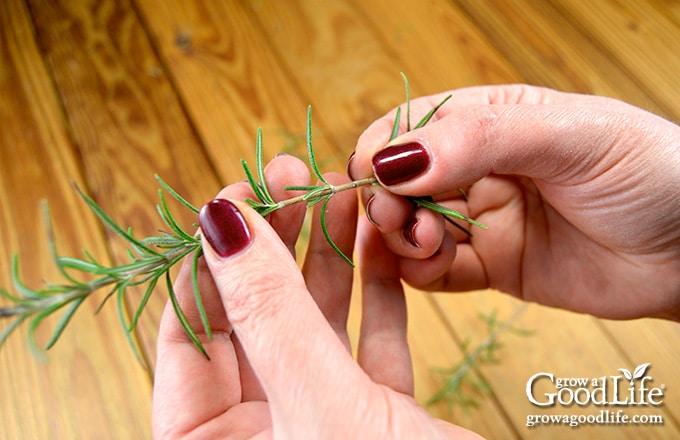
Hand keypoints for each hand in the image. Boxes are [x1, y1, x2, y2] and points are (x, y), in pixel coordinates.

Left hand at [152, 155, 481, 438]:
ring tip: (343, 191)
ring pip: (314, 324)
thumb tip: (216, 224)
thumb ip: (270, 316)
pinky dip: (376, 291)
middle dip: (279, 242)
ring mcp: (320, 423)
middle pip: (254, 319)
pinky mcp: (378, 417)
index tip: (238, 193)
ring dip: (330, 255)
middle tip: (297, 175)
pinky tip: (381, 242)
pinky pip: (367, 342)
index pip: (187, 337)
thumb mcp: (323, 409)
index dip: (209, 259)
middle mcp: (262, 436)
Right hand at [348, 85, 679, 320]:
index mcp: (492, 120)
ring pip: (411, 228)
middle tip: (396, 216)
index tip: (368, 173)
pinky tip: (428, 266)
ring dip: (400, 237)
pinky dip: (418, 271)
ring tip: (423, 242)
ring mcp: (483, 220)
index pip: (414, 126)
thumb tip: (393, 158)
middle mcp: (479, 169)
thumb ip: (479, 139)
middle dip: (387, 198)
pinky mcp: (492, 267)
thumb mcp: (568, 135)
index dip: (383, 148)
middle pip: (402, 181)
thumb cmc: (648, 172)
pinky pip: (436, 272)